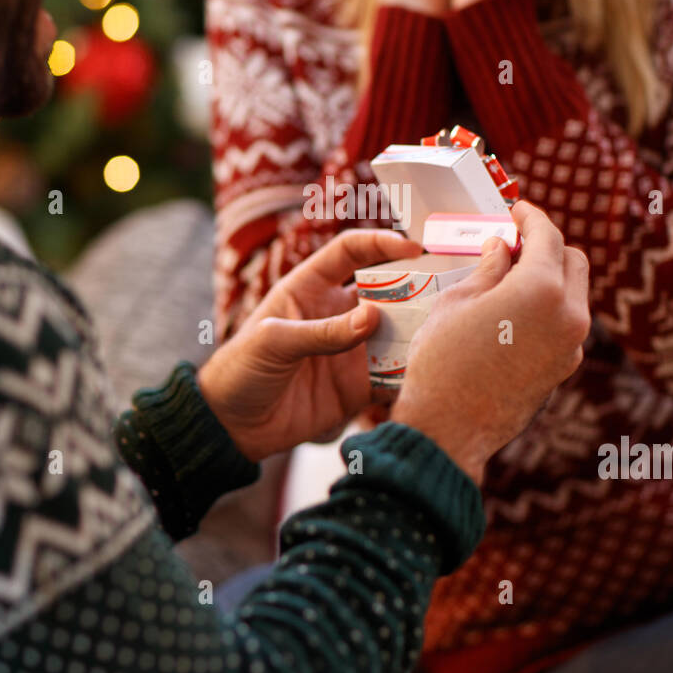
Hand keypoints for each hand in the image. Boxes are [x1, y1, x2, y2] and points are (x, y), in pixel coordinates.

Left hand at [197, 229, 420, 461]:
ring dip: (415, 333)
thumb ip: (323, 331)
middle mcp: (335, 315)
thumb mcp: (274, 341)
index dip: (381, 244)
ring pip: (394, 334)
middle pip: (383, 292)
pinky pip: (390, 376)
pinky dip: (407, 374)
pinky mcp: (356, 387)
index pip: (350, 253)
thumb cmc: (239, 370)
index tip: (414, 248)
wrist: (231, 428)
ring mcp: (349, 351)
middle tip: (440, 295)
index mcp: (309, 289)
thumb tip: (373, 317)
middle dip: (412, 289)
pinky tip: (424, 372)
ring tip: (438, 334)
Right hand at [391, 201, 589, 483]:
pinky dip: (548, 309)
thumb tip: (502, 248)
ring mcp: (571, 346)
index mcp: (542, 288)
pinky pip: (565, 325)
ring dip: (550, 278)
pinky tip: (513, 313)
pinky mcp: (564, 369)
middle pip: (573, 261)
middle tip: (513, 243)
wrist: (448, 429)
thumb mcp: (457, 301)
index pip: (548, 235)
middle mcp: (569, 315)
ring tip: (509, 278)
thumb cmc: (443, 360)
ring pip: (574, 294)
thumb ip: (489, 267)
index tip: (516, 210)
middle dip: (547, 246)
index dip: (530, 217)